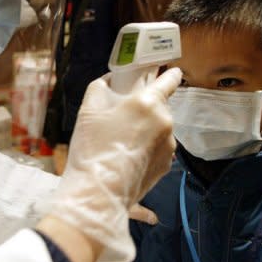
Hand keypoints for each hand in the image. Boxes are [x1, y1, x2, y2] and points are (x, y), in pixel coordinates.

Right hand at [45, 67, 181, 261]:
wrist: (99, 190)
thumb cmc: (92, 147)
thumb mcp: (89, 108)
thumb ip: (101, 86)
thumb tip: (110, 80)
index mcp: (148, 102)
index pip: (169, 80)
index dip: (170, 74)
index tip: (173, 71)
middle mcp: (165, 121)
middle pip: (159, 107)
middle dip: (144, 109)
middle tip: (122, 119)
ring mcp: (168, 145)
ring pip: (159, 129)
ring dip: (146, 130)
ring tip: (120, 143)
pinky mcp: (166, 164)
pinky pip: (159, 148)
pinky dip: (147, 149)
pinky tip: (127, 157)